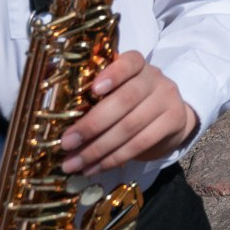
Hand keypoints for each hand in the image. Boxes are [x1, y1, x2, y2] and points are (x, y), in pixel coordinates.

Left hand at [60, 49, 197, 174]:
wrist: (171, 116)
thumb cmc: (133, 102)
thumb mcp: (119, 90)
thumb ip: (95, 95)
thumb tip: (55, 111)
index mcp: (138, 65)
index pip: (130, 62)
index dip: (113, 74)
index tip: (93, 90)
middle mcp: (155, 79)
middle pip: (126, 99)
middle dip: (92, 124)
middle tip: (67, 143)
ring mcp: (167, 100)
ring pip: (131, 126)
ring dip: (98, 149)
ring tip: (74, 164)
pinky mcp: (173, 122)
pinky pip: (141, 143)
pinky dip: (114, 158)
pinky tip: (95, 167)